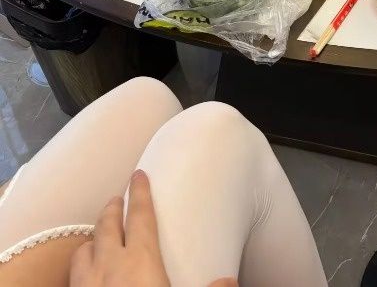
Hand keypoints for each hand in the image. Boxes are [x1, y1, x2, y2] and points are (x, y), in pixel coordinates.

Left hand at [70, 170, 237, 286]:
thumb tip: (230, 281)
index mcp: (140, 260)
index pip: (140, 215)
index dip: (140, 192)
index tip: (138, 175)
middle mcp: (109, 265)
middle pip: (107, 225)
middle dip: (112, 208)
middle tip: (117, 199)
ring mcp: (86, 284)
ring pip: (83, 249)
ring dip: (92, 238)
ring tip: (99, 236)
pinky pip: (72, 275)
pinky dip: (80, 266)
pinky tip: (86, 274)